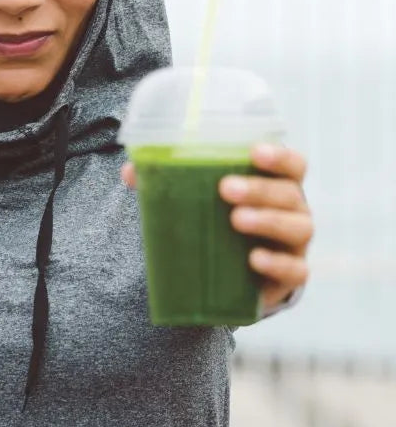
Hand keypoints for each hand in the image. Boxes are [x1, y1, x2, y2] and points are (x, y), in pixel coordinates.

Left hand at [121, 144, 312, 312]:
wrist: (232, 271)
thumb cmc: (219, 218)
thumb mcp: (197, 197)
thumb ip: (168, 181)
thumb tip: (130, 171)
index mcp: (276, 182)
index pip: (292, 163)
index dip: (279, 156)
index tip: (254, 152)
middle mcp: (293, 209)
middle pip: (289, 193)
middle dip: (258, 189)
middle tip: (225, 188)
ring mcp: (295, 243)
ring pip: (297, 228)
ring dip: (268, 221)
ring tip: (235, 220)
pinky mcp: (291, 275)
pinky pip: (296, 270)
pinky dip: (277, 263)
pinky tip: (254, 259)